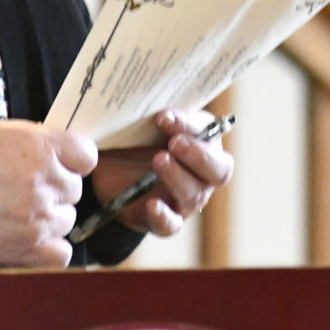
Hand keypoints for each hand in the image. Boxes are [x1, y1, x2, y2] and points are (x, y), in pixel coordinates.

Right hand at [0, 116, 98, 266]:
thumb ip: (29, 137)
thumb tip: (50, 145)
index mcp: (40, 148)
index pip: (87, 154)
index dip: (73, 159)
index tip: (62, 163)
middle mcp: (45, 183)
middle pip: (74, 189)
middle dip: (56, 188)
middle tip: (26, 189)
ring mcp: (38, 219)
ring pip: (67, 219)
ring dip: (50, 217)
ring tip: (20, 214)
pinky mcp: (26, 251)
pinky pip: (61, 253)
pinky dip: (49, 248)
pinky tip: (30, 239)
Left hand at [88, 110, 233, 238]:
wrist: (110, 173)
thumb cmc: (133, 140)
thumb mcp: (138, 123)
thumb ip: (146, 112)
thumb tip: (139, 104)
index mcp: (202, 140)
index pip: (207, 130)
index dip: (189, 123)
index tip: (163, 117)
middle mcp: (202, 172)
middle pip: (219, 169)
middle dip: (199, 155)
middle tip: (175, 143)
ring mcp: (185, 199)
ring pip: (195, 194)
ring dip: (178, 178)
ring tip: (158, 161)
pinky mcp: (163, 220)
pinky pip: (171, 225)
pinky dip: (164, 216)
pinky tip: (152, 205)